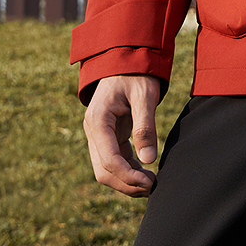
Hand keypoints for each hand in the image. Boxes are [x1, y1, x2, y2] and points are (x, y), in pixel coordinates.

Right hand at [83, 74, 161, 196]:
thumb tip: (148, 160)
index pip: (108, 159)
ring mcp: (98, 133)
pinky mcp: (107, 134)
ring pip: (106, 168)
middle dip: (126, 183)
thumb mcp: (144, 95)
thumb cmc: (137, 72)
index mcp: (98, 120)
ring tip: (151, 183)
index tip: (149, 183)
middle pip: (103, 170)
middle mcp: (93, 130)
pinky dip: (128, 169)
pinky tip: (144, 173)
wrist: (127, 57)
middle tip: (152, 187)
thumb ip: (145, 126)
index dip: (128, 176)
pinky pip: (114, 159)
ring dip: (126, 180)